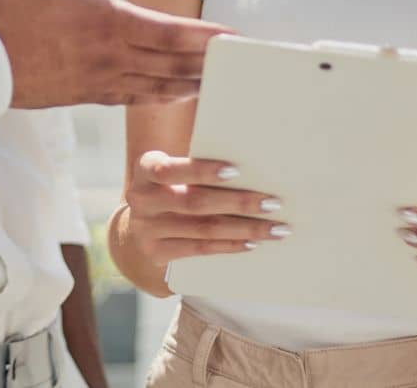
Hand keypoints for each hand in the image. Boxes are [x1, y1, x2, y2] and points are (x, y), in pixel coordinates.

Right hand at [0, 0, 228, 107]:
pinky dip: (166, 95)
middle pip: (175, 62)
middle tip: (246, 61)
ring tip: (225, 79)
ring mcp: (103, 81)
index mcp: (105, 23)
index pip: (170, 33)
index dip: (207, 37)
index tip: (236, 37)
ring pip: (162, 84)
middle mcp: (112, 57)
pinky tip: (180, 92)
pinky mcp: (91, 96)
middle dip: (213, 61)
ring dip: (195, 81)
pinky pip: (139, 98)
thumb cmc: (1, 9)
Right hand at [122, 150, 286, 267]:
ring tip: (274, 228)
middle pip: (196, 202)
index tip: (237, 171)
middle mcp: (142, 198)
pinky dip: (229, 245)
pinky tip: (252, 241)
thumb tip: (254, 164)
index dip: (202, 171)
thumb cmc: (173, 184)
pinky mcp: (156, 252)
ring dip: (244, 228)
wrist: (143, 221)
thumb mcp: (176, 170)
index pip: (171, 169)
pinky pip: (200, 249)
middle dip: (239, 202)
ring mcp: (147, 229)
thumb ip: (201, 167)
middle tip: (273, 203)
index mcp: (146, 168)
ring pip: (204, 228)